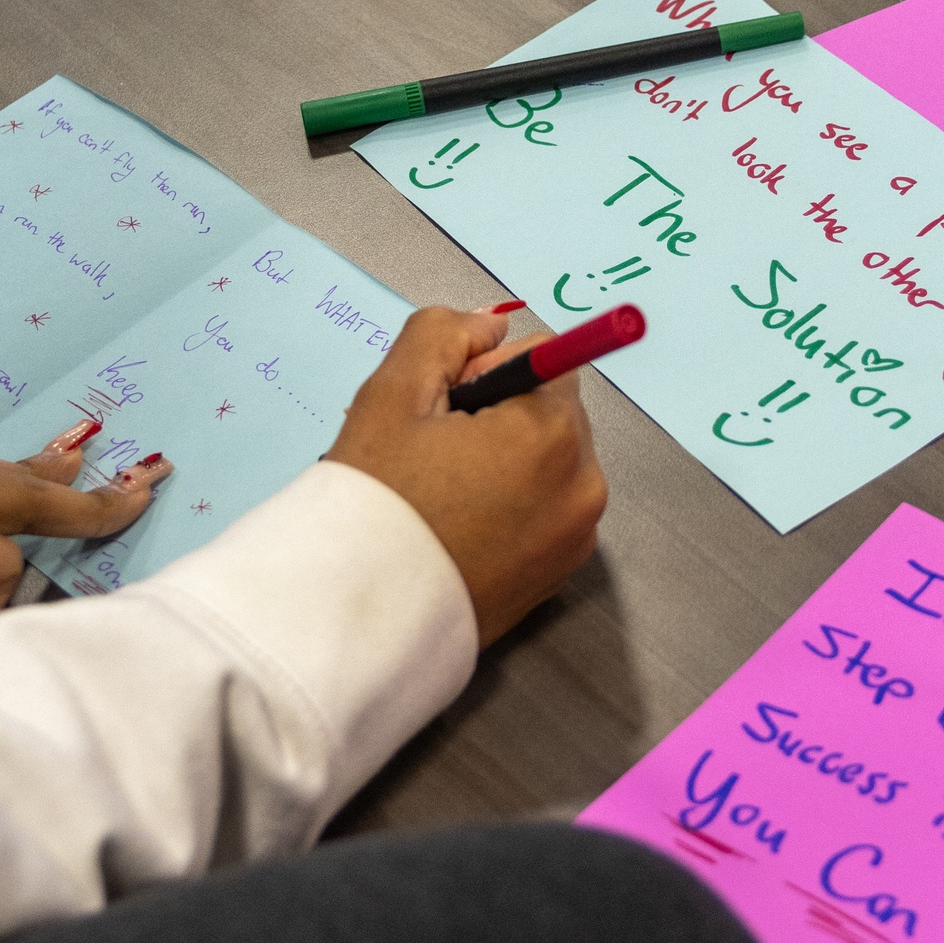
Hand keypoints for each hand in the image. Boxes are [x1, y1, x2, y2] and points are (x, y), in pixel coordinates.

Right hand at [325, 306, 607, 647]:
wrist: (361, 617)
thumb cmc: (376, 506)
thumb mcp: (393, 394)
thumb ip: (444, 334)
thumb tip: (489, 325)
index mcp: (553, 435)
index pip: (545, 360)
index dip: (487, 374)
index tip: (446, 409)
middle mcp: (582, 487)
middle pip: (550, 413)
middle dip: (499, 417)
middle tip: (433, 453)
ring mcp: (574, 538)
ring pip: (546, 464)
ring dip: (504, 463)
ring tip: (440, 494)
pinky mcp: (557, 575)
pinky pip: (542, 513)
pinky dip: (509, 508)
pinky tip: (455, 526)